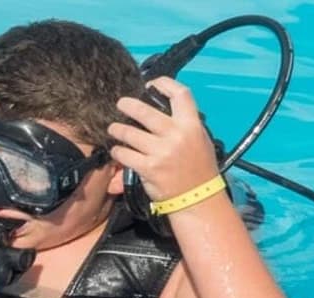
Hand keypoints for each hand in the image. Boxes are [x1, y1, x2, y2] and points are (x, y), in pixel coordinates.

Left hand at [108, 78, 221, 203]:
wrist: (198, 198)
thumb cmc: (199, 168)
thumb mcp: (200, 140)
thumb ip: (184, 125)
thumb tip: (162, 108)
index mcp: (192, 125)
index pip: (181, 94)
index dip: (164, 84)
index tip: (150, 84)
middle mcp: (177, 135)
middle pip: (146, 112)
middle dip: (129, 105)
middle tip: (121, 104)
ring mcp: (162, 152)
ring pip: (130, 133)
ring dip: (118, 129)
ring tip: (113, 129)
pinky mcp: (149, 168)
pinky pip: (125, 154)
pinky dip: (118, 151)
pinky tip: (116, 150)